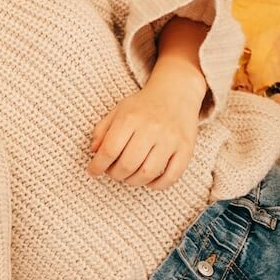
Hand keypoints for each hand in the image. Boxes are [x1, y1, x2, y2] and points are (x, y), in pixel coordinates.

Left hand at [87, 69, 202, 189]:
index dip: (98, 165)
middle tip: (112, 173)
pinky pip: (172, 176)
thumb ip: (102, 130)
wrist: (175, 94)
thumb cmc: (142, 106)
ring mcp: (170, 140)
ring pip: (148, 173)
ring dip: (133, 181)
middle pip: (127, 164)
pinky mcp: (186, 149)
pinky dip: (157, 185)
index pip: (109, 149)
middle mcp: (151, 128)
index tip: (93, 171)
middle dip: (115, 174)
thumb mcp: (117, 111)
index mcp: (129, 118)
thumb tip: (94, 152)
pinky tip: (148, 180)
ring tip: (128, 177)